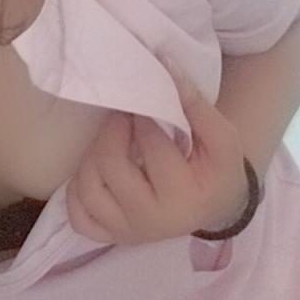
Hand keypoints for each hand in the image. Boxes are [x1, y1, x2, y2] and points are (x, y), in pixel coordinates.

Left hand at [65, 53, 250, 244]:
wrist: (215, 207)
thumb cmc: (216, 169)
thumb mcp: (221, 137)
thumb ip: (195, 102)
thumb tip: (165, 64)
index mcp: (184, 199)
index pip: (149, 144)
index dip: (142, 115)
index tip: (142, 103)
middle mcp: (152, 222)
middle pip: (110, 164)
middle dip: (113, 130)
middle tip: (122, 115)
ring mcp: (127, 232)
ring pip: (86, 188)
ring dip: (92, 155)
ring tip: (111, 141)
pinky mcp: (110, 236)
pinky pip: (78, 215)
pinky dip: (78, 191)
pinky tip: (96, 172)